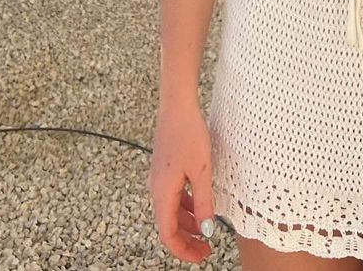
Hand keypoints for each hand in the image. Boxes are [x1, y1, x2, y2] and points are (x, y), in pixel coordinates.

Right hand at [149, 103, 216, 263]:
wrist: (177, 105)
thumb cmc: (189, 134)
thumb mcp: (202, 170)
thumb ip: (203, 201)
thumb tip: (206, 229)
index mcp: (162, 192)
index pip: (168, 233)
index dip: (183, 250)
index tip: (201, 256)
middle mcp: (156, 189)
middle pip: (168, 225)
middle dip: (187, 240)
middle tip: (207, 250)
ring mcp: (159, 178)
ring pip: (171, 211)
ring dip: (187, 224)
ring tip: (207, 230)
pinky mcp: (164, 169)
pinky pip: (173, 196)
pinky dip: (185, 206)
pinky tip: (200, 205)